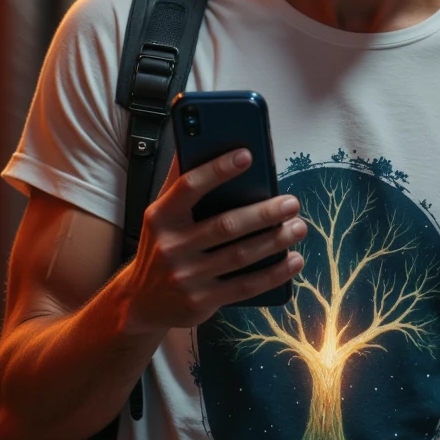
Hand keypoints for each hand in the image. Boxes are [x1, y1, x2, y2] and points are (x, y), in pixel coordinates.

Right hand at [122, 148, 304, 332]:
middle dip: (263, 213)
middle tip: (292, 202)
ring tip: (299, 226)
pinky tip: (294, 260)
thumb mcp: (160, 213)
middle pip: (225, 225)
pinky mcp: (201, 301)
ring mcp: (186, 276)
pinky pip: (245, 286)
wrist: (140, 301)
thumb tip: (193, 137)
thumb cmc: (161, 245)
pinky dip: (273, 273)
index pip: (189, 186)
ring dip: (275, 240)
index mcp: (160, 216)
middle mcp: (171, 246)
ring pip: (240, 256)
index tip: (247, 154)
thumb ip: (178, 180)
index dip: (217, 169)